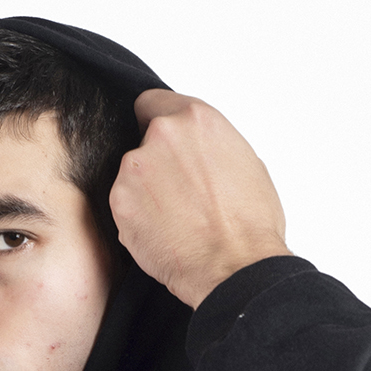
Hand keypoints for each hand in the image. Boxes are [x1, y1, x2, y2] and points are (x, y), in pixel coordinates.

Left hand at [109, 91, 290, 309]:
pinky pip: (123, 206)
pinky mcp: (120, 201)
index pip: (153, 104)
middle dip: (154, 164)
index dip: (155, 126)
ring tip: (173, 221)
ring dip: (143, 193)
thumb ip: (209, 147)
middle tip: (176, 195)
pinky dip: (135, 219)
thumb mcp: (245, 162)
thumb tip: (199, 153)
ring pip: (130, 175)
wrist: (234, 266)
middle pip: (142, 141)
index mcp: (196, 118)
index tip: (161, 145)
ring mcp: (136, 167)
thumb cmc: (250, 224)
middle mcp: (162, 134)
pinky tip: (161, 235)